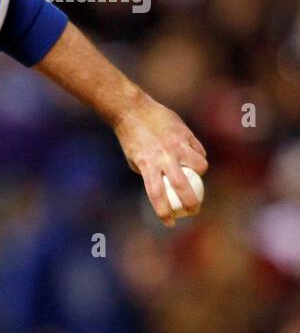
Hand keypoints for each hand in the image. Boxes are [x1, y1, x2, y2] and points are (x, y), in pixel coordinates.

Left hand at [112, 95, 207, 226]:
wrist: (133, 110)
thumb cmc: (132, 139)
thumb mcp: (135, 160)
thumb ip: (152, 174)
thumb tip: (167, 190)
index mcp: (147, 164)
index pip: (157, 194)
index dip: (164, 212)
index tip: (169, 222)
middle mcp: (164, 156)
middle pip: (183, 186)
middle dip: (191, 203)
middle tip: (193, 211)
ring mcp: (177, 144)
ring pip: (200, 166)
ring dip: (199, 174)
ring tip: (193, 175)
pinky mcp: (186, 134)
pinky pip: (199, 151)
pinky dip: (198, 157)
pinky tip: (192, 158)